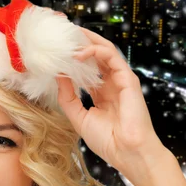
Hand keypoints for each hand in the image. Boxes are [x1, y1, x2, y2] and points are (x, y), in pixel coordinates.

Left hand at [55, 28, 169, 185]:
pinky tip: (80, 53)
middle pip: (97, 56)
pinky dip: (97, 52)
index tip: (59, 49)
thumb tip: (58, 76)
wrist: (128, 153)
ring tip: (70, 37)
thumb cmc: (108, 141)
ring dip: (88, 42)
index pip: (88, 69)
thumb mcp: (78, 117)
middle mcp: (112, 84)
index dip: (74, 58)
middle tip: (65, 32)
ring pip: (106, 52)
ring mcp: (121, 81)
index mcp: (102, 94)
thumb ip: (67, 96)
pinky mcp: (128, 81)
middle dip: (82, 42)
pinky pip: (113, 59)